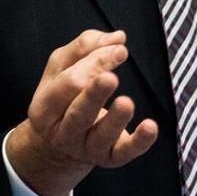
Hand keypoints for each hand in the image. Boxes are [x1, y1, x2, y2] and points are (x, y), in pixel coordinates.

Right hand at [6, 29, 159, 195]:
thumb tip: (116, 37)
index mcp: (45, 107)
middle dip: (94, 93)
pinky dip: (140, 141)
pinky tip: (151, 126)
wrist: (55, 146)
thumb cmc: (63, 97)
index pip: (68, 84)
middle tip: (112, 75)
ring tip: (126, 102)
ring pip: (100, 135)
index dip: (93, 64)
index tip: (120, 49)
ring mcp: (86, 148)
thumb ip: (84, 48)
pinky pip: (125, 153)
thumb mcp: (61, 68)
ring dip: (115, 119)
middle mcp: (63, 132)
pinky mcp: (109, 158)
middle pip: (78, 113)